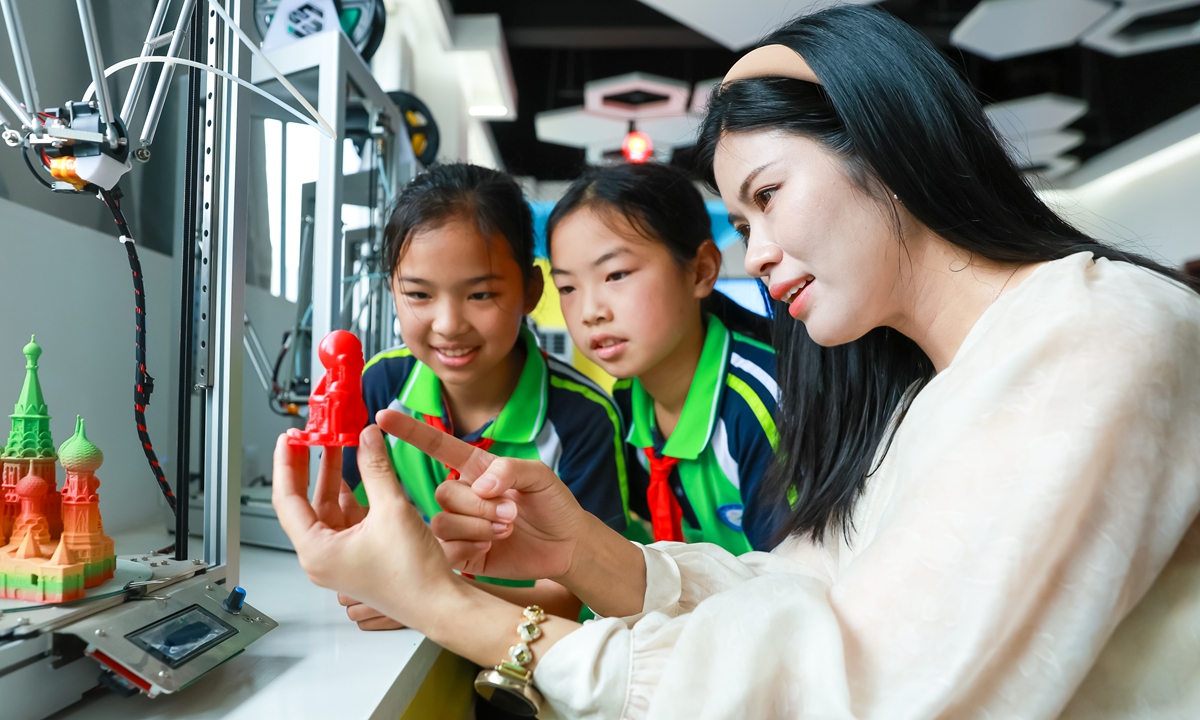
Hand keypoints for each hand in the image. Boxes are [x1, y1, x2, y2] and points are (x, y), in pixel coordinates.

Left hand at [271, 424, 457, 626]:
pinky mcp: (358, 554)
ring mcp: (340, 556)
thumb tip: (367, 436)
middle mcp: (322, 556)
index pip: (287, 500)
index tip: (290, 439)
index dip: (287, 465)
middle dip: (308, 467)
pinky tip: (357, 473)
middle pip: (304, 503)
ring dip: (333, 477)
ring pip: (327, 508)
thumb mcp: (392, 510)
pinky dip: (350, 493)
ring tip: (337, 445)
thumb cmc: (412, 576)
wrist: (438, 604)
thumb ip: (376, 468)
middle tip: (309, 436)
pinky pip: (346, 517)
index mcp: (317, 551)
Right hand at [376, 409, 588, 581]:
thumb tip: (479, 485)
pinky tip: (491, 547)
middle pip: (443, 493)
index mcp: (476, 469)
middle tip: (512, 513)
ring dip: (477, 527)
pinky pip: (447, 550)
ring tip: (507, 529)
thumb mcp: (540, 476)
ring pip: (442, 522)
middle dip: (479, 505)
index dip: (410, 432)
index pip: (437, 446)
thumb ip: (510, 469)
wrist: (568, 546)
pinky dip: (469, 548)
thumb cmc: (555, 505)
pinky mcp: (463, 554)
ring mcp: (461, 526)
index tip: (383, 416)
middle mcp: (464, 496)